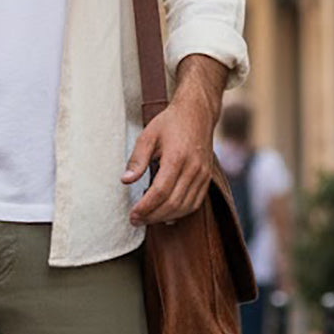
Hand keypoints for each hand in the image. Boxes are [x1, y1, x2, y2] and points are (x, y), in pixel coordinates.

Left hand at [123, 86, 216, 227]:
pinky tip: (166, 214)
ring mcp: (203, 175)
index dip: (145, 207)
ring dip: (165, 217)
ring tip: (147, 219)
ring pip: (185, 207)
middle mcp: (193, 169)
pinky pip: (195, 203)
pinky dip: (180, 213)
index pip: (160, 192)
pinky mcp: (207, 178)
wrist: (198, 112)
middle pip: (173, 203)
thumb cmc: (171, 122)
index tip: (132, 214)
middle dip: (152, 216)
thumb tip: (126, 180)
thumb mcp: (148, 135)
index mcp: (177, 157)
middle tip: (136, 220)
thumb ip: (137, 159)